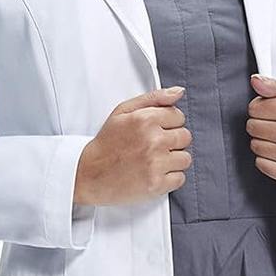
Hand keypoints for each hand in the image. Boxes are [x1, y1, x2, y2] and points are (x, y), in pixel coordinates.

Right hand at [74, 87, 192, 205]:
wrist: (89, 175)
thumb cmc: (107, 143)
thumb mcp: (123, 112)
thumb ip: (153, 98)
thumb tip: (179, 92)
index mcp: (145, 119)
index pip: (179, 117)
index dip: (168, 124)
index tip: (155, 131)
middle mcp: (153, 140)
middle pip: (185, 137)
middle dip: (172, 141)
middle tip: (153, 147)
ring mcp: (156, 164)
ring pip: (185, 159)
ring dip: (173, 161)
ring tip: (154, 161)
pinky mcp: (156, 184)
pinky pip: (180, 178)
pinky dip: (170, 178)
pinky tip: (154, 174)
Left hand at [246, 74, 275, 196]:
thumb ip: (274, 87)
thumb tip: (255, 80)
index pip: (254, 108)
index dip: (260, 110)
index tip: (272, 113)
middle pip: (252, 127)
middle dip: (261, 126)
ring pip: (254, 145)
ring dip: (263, 143)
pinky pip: (260, 163)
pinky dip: (266, 160)